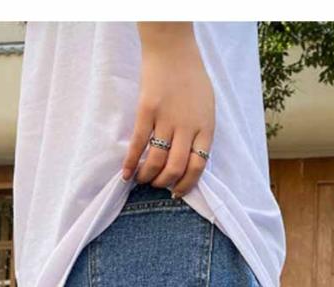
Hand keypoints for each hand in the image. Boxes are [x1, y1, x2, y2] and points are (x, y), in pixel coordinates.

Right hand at [121, 23, 214, 197]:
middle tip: (157, 186)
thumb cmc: (192, 78)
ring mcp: (166, 118)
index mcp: (205, 127)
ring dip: (148, 176)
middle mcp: (187, 126)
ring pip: (157, 160)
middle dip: (165, 183)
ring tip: (142, 180)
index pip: (198, 166)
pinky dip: (131, 163)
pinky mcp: (147, 111)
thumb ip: (201, 132)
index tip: (177, 192)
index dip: (187, 184)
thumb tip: (191, 160)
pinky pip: (138, 143)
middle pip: (176, 167)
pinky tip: (126, 175)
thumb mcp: (207, 107)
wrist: (172, 49)